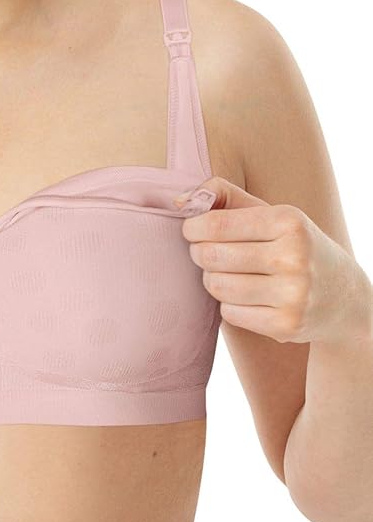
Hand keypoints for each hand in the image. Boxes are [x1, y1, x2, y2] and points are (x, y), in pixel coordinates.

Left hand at [175, 177, 372, 345]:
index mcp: (288, 221)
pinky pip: (229, 313)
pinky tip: (244, 296)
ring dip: (211, 279)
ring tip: (224, 273)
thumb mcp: (269, 212)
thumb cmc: (292, 245)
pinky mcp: (286, 325)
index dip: (192, 227)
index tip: (192, 230)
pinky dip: (228, 304)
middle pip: (212, 256)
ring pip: (217, 286)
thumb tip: (179, 201)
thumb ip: (224, 196)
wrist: (343, 295)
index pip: (216, 224)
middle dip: (199, 253)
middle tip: (205, 252)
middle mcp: (294, 257)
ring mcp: (293, 294)